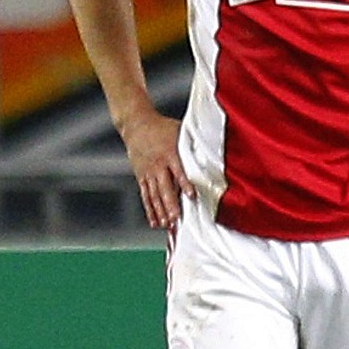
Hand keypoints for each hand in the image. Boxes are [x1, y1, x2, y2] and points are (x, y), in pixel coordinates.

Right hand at [121, 105, 191, 228]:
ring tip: (166, 225)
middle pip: (164, 188)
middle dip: (170, 204)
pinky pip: (146, 196)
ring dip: (160, 211)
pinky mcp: (142, 177)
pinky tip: (155, 221)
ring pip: (154, 195)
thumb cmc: (162, 127)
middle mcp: (158, 165)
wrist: (136, 123)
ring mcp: (148, 172)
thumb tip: (212, 151)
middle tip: (175, 219)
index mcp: (170, 153)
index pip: (178, 171)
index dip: (185, 184)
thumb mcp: (180, 130)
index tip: (192, 196)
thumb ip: (193, 143)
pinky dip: (150, 210)